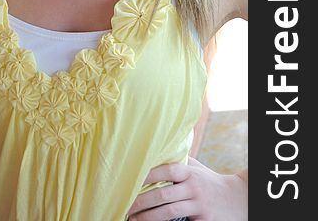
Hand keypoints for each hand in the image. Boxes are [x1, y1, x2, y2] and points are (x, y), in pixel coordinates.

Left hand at [126, 157, 246, 219]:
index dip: (149, 174)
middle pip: (164, 194)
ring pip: (170, 212)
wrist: (238, 199)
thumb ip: (179, 162)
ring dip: (149, 217)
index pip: (167, 170)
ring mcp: (199, 205)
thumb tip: (155, 150)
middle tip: (126, 205)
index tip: (131, 179)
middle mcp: (194, 187)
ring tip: (133, 219)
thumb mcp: (196, 168)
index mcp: (190, 172)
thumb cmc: (209, 181)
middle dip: (142, 201)